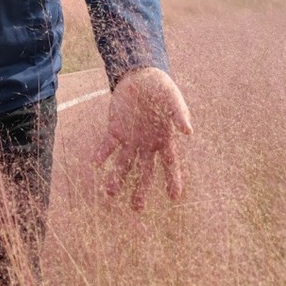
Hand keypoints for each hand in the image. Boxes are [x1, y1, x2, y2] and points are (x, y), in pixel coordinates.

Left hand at [94, 67, 192, 208]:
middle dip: (141, 190)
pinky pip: (108, 146)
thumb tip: (189, 131)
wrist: (141, 77)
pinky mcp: (115, 130)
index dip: (173, 181)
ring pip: (124, 164)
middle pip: (144, 172)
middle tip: (137, 208)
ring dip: (117, 178)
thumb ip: (180, 115)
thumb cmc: (162, 90)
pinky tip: (96, 163)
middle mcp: (147, 145)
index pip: (170, 165)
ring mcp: (130, 139)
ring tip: (109, 194)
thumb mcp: (174, 100)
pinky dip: (102, 154)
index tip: (175, 198)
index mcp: (165, 140)